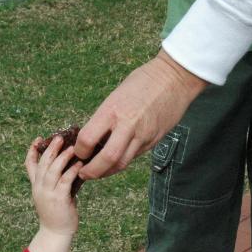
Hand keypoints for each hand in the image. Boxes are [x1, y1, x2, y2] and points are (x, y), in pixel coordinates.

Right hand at [25, 135, 79, 237]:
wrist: (56, 233)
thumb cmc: (58, 213)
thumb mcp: (52, 194)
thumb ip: (57, 181)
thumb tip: (70, 166)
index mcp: (36, 186)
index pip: (29, 165)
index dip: (32, 151)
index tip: (38, 139)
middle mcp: (39, 188)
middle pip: (42, 164)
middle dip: (50, 149)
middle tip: (59, 137)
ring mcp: (47, 193)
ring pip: (52, 170)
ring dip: (62, 157)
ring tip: (72, 147)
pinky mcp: (58, 199)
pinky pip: (65, 181)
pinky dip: (72, 171)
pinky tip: (79, 164)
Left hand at [76, 50, 206, 178]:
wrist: (174, 78)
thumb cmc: (143, 81)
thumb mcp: (116, 96)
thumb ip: (105, 118)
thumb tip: (92, 138)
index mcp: (112, 110)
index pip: (88, 139)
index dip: (79, 150)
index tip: (77, 152)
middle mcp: (127, 125)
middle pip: (106, 159)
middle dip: (92, 172)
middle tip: (84, 173)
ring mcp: (143, 135)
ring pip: (121, 163)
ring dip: (106, 172)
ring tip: (98, 171)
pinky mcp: (154, 140)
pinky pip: (134, 156)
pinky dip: (121, 161)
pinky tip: (115, 160)